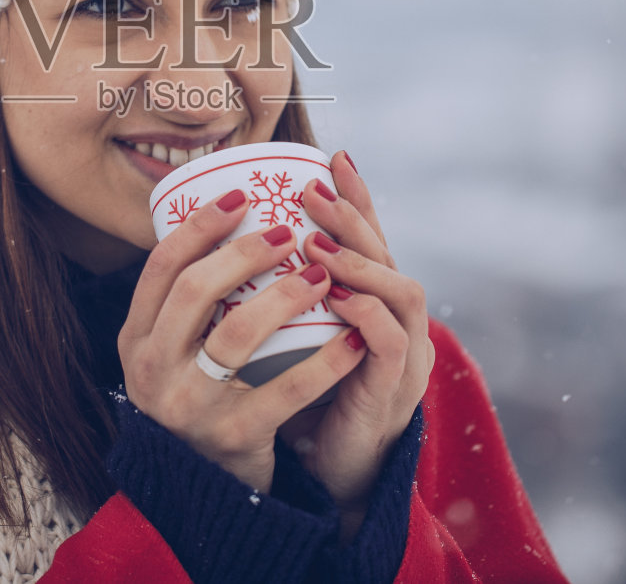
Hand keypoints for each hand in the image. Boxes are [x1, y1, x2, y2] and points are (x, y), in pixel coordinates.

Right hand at [118, 188, 370, 492]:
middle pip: (195, 291)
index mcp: (137, 341)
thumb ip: (188, 303)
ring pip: (236, 334)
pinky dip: (324, 361)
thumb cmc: (200, 397)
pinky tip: (353, 339)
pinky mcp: (232, 437)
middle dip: (245, 252)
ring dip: (285, 295)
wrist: (203, 489)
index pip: (160, 268)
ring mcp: (190, 406)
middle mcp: (153, 371)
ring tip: (323, 275)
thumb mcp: (173, 354)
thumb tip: (233, 215)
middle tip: (289, 231)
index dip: (198, 227)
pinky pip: (284, 390)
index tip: (239, 196)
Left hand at [280, 151, 434, 531]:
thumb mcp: (290, 338)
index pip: (369, 237)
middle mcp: (396, 319)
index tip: (331, 155)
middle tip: (315, 189)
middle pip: (387, 252)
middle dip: (353, 216)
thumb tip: (221, 248)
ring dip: (361, 262)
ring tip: (318, 243)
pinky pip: (390, 345)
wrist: (334, 470)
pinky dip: (367, 317)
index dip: (356, 196)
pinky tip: (339, 300)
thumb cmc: (305, 398)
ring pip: (402, 292)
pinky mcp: (395, 390)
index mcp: (370, 300)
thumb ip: (275, 296)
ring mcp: (404, 354)